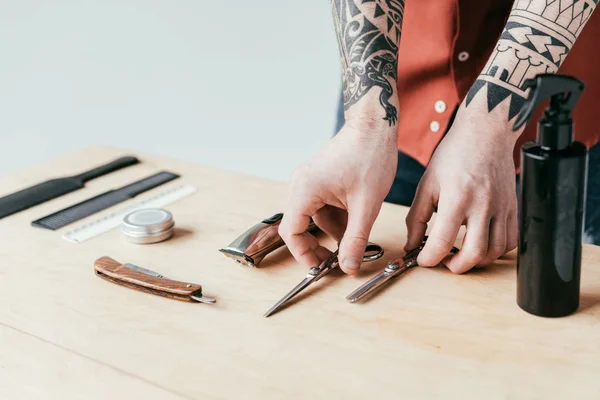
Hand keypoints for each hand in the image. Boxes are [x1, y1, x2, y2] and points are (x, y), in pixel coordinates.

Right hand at [279, 119, 396, 273]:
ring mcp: (308, 181)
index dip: (304, 254)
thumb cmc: (370, 156)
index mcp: (305, 190)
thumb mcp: (366, 206)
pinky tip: (354, 219)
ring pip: (313, 218)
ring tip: (356, 235)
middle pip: (298, 226)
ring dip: (332, 230)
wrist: (374, 127)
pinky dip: (336, 217)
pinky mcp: (318, 180)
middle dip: (318, 245)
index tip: (321, 268)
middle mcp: (300, 185)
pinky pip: (321, 207)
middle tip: (338, 260)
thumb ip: (355, 239)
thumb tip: (348, 267)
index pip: (291, 233)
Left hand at [405, 107, 518, 272]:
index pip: (442, 242)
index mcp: (456, 198)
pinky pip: (511, 240)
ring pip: (495, 251)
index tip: (423, 259)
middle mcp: (482, 205)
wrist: (485, 133)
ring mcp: (501, 207)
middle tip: (445, 262)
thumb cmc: (455, 154)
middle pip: (474, 254)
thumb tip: (412, 243)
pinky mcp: (513, 207)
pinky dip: (497, 250)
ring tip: (461, 253)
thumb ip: (417, 216)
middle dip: (456, 267)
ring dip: (477, 260)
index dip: (429, 258)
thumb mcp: (427, 183)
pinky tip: (482, 243)